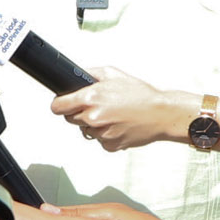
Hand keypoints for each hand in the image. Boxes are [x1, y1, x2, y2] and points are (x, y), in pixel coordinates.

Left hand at [52, 69, 192, 152]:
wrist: (160, 114)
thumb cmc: (141, 94)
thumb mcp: (113, 74)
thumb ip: (90, 74)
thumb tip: (75, 76)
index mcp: (91, 97)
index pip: (58, 106)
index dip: (59, 104)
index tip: (61, 104)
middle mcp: (93, 117)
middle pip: (69, 119)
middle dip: (78, 112)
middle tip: (95, 106)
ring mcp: (101, 133)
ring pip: (85, 130)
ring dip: (93, 124)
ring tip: (111, 114)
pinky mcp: (109, 145)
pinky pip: (99, 140)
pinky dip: (105, 134)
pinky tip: (118, 124)